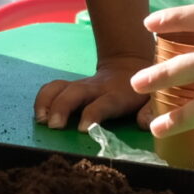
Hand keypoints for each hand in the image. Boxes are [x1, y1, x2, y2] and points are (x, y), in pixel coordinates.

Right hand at [32, 55, 149, 130]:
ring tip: (41, 120)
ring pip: (60, 87)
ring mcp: (81, 86)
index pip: (103, 104)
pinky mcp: (71, 86)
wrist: (129, 64)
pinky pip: (53, 88)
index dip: (92, 114)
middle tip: (53, 126)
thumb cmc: (142, 91)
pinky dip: (42, 99)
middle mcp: (96, 89)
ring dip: (47, 101)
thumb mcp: (154, 98)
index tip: (82, 129)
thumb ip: (151, 111)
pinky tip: (39, 114)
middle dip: (61, 107)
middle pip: (74, 93)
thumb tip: (145, 124)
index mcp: (117, 95)